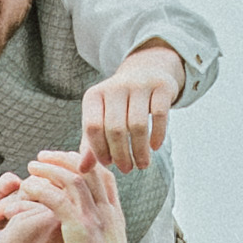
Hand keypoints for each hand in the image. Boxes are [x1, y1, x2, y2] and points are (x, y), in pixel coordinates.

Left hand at [24, 144, 144, 242]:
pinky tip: (28, 187)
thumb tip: (92, 232)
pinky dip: (40, 188)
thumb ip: (100, 234)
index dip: (84, 163)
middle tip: (43, 157)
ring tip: (31, 167)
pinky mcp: (79, 227)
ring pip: (72, 178)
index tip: (67, 160)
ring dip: (49, 169)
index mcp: (113, 214)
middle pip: (88, 169)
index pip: (103, 175)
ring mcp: (94, 217)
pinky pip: (57, 198)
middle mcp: (106, 210)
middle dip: (63, 158)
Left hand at [82, 40, 183, 175]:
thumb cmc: (119, 104)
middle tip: (127, 169)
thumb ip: (91, 143)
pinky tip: (155, 147)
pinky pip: (159, 115)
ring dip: (140, 150)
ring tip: (142, 164)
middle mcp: (115, 87)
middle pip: (116, 128)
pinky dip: (157, 135)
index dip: (100, 149)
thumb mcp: (101, 118)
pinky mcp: (161, 86)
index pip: (93, 127)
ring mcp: (139, 85)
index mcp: (94, 95)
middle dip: (121, 154)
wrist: (145, 72)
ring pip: (138, 125)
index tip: (109, 164)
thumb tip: (82, 170)